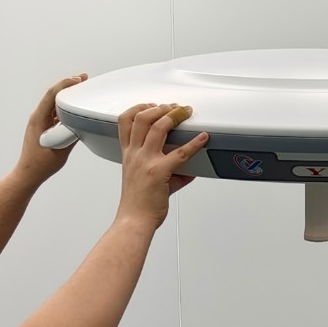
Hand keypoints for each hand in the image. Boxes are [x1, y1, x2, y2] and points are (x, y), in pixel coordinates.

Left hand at [14, 74, 88, 188]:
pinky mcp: (42, 127)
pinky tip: (73, 107)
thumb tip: (82, 123)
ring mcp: (39, 121)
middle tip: (83, 79)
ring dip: (67, 95)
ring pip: (53, 102)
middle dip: (68, 85)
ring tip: (81, 89)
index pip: (51, 94)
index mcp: (38, 119)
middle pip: (53, 95)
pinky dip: (64, 106)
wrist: (28, 174)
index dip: (65, 84)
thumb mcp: (60, 150)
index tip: (78, 80)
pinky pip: (53, 112)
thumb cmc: (40, 165)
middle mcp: (37, 117)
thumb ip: (71, 134)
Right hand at [115, 103, 207, 230]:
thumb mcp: (143, 179)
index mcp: (128, 154)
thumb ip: (164, 169)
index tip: (151, 105)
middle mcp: (135, 154)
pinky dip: (194, 143)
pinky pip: (180, 153)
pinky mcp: (159, 172)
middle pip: (142, 117)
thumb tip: (188, 168)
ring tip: (185, 112)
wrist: (134, 221)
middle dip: (160, 107)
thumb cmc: (137, 204)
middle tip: (174, 107)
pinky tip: (202, 138)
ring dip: (174, 115)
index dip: (138, 107)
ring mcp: (146, 161)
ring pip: (158, 127)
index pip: (125, 121)